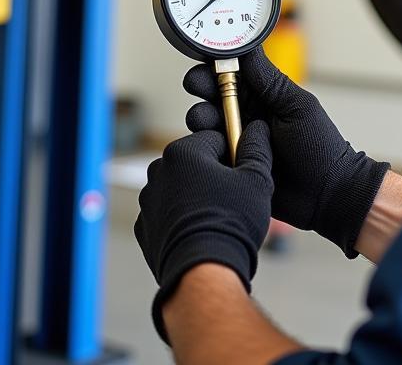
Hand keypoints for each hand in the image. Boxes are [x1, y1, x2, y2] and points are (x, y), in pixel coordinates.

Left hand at [134, 120, 272, 341]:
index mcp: (183, 152)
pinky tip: (198, 233)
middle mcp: (158, 170)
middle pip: (195, 162)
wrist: (203, 273)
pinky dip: (181, 219)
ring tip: (216, 219)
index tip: (242, 175)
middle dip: (213, 174)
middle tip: (232, 199)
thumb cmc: (231, 223)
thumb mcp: (257, 179)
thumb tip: (257, 128)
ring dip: (196, 196)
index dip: (234, 155)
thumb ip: (257, 147)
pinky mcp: (144, 227)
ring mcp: (148, 200)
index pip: (215, 139)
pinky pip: (167, 213)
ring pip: (180, 187)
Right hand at [184, 48, 389, 258]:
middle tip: (198, 88)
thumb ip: (271, 82)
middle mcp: (247, 115)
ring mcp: (238, 140)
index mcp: (264, 96)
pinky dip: (205, 146)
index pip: (233, 74)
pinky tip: (212, 147)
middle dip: (201, 88)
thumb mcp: (297, 107)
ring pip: (206, 123)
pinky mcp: (231, 165)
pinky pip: (209, 152)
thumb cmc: (320, 147)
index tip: (204, 64)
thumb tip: (248, 51)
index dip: (215, 66)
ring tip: (207, 122)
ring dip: (201, 117)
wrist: (326, 194)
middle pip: (213, 95)